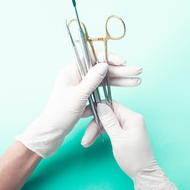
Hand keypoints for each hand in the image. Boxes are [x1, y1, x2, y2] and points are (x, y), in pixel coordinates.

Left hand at [17, 52, 141, 157]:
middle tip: (137, 71)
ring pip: (104, 80)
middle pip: (102, 69)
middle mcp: (77, 76)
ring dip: (120, 80)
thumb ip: (92, 80)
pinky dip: (113, 91)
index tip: (122, 61)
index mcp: (71, 71)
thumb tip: (105, 65)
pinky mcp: (86, 97)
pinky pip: (101, 91)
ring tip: (136, 81)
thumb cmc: (60, 114)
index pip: (92, 57)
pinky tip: (126, 88)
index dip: (108, 57)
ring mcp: (82, 87)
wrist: (52, 132)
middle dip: (120, 70)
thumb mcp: (78, 96)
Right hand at [83, 101, 179, 189]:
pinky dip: (102, 134)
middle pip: (108, 114)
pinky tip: (93, 140)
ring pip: (108, 122)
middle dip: (95, 125)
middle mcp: (131, 119)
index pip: (111, 105)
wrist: (144, 174)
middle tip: (86, 138)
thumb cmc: (133, 158)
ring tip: (86, 142)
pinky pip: (111, 129)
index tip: (85, 115)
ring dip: (96, 131)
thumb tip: (101, 105)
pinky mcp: (126, 133)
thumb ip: (108, 120)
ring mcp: (129, 126)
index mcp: (132, 117)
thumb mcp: (118, 138)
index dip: (97, 108)